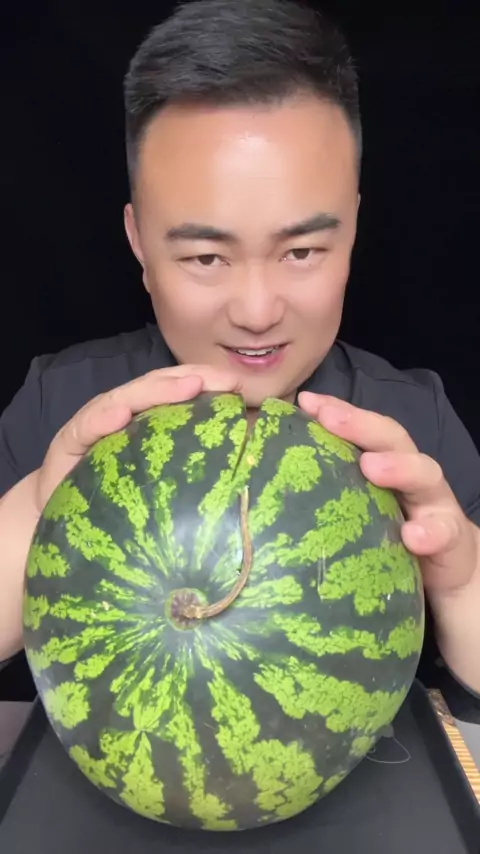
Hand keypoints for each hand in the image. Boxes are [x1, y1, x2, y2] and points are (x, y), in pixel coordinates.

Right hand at [36, 365, 240, 512]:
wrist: (59, 518)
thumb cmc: (115, 498)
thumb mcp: (160, 481)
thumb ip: (191, 462)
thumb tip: (242, 458)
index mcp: (147, 421)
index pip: (179, 393)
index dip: (210, 384)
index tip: (242, 386)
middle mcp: (122, 415)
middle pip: (157, 388)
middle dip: (193, 379)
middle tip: (227, 380)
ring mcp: (95, 425)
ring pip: (126, 399)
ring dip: (157, 391)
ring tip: (189, 386)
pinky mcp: (68, 443)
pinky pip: (86, 427)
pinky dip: (103, 419)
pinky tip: (121, 415)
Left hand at [298, 391, 478, 598]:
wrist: (444, 571)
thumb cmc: (387, 534)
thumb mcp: (355, 509)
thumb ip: (324, 490)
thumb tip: (262, 481)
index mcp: (383, 465)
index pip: (361, 429)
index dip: (337, 411)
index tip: (305, 401)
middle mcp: (410, 475)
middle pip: (392, 439)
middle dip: (361, 425)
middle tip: (329, 418)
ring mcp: (433, 504)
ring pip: (424, 474)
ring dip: (398, 466)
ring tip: (371, 467)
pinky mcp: (451, 539)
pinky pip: (444, 533)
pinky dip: (429, 532)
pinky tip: (412, 536)